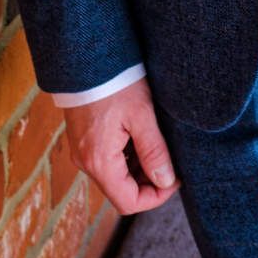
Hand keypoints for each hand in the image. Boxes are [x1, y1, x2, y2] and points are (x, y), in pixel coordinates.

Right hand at [63, 78, 178, 213]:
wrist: (86, 56)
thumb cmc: (115, 82)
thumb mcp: (141, 115)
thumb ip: (154, 151)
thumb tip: (166, 181)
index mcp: (99, 162)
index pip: (128, 202)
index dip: (155, 197)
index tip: (175, 179)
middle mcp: (86, 162)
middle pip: (121, 190)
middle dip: (148, 182)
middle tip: (170, 160)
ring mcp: (83, 151)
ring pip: (115, 175)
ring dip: (138, 168)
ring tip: (157, 143)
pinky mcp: (83, 139)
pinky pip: (107, 160)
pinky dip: (126, 156)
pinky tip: (140, 135)